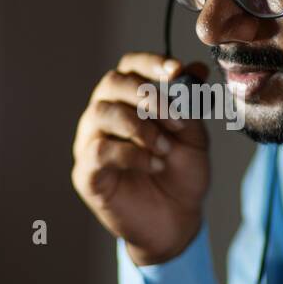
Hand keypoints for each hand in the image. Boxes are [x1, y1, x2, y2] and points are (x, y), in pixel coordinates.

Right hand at [71, 52, 209, 264]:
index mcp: (129, 99)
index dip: (151, 63)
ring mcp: (90, 142)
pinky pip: (99, 151)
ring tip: (165, 148)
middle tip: (177, 119)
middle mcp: (104, 115)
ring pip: (102, 113)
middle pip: (112, 83)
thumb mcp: (194, 136)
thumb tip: (196, 69)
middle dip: (149, 96)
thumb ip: (191, 104)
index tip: (177, 71)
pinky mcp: (86, 173)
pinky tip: (155, 164)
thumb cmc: (181, 174)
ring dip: (140, 126)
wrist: (176, 220)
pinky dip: (132, 154)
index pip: (130, 66)